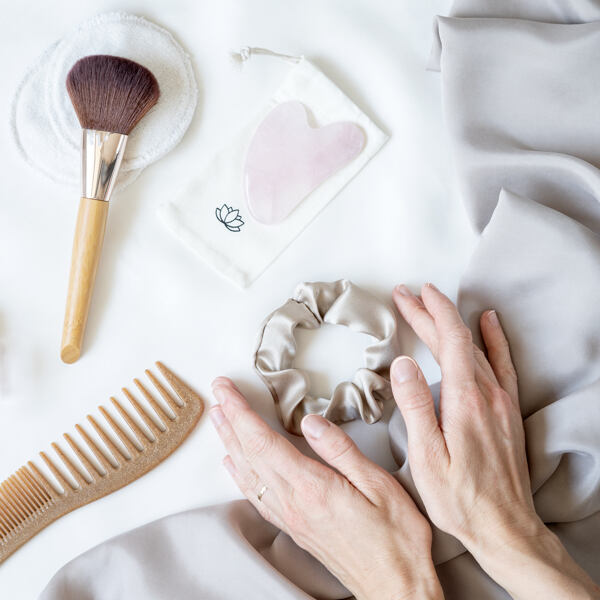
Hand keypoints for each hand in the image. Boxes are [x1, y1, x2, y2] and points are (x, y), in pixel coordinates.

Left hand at [209, 378, 443, 599]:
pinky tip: (234, 467)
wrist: (394, 586)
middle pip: (249, 454)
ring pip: (248, 474)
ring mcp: (291, 517)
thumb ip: (340, 450)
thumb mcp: (378, 484)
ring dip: (230, 442)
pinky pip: (257, 497)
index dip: (240, 412)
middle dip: (230, 419)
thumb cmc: (394, 539)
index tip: (226, 390)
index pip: (264, 441)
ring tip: (219, 420)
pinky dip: (240, 476)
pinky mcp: (295, 528)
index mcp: (312, 487)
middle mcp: (293, 503)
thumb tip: (310, 422)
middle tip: (217, 393)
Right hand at [391, 283, 599, 599]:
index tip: (409, 295)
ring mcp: (501, 401)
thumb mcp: (426, 457)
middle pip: (459, 338)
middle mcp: (487, 394)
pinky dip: (494, 338)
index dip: (427, 312)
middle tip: (407, 295)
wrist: (504, 527)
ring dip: (452, 322)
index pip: (448, 340)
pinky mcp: (507, 411)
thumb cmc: (460, 498)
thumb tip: (404, 363)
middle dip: (431, 312)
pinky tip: (489, 323)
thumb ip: (415, 406)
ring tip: (433, 304)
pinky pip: (503, 363)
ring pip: (477, 347)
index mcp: (465, 401)